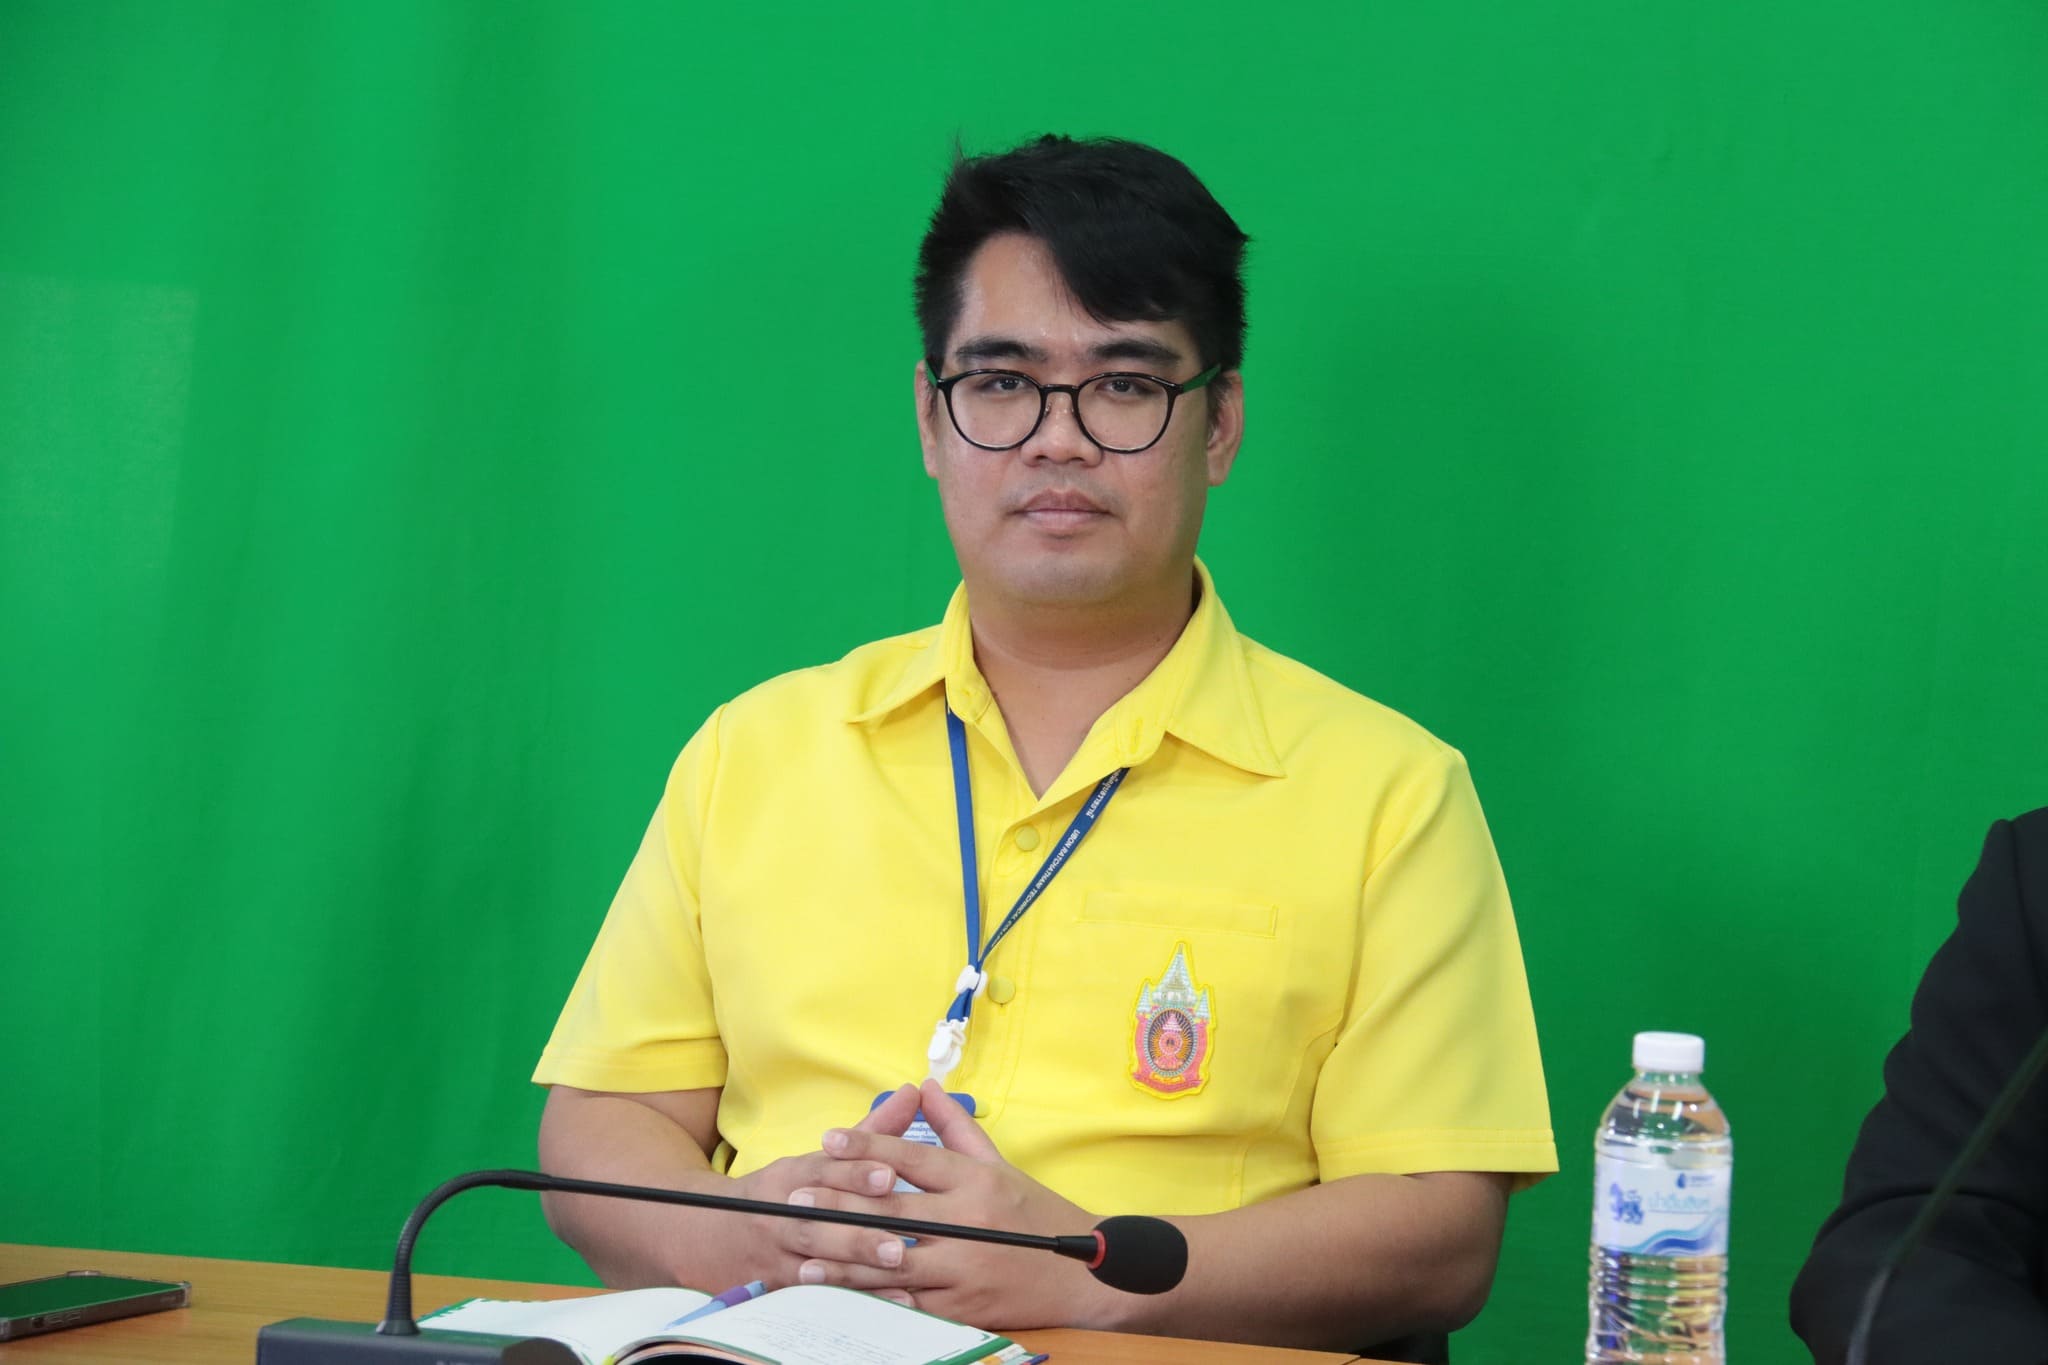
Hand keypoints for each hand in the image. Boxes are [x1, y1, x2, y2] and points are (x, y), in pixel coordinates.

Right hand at [723, 1082, 921, 1286]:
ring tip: (894, 1270)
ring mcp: (774, 1256)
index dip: (854, 1174)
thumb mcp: (817, 1158)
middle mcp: (779, 1215)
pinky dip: (846, 1301)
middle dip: (857, 1232)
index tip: (888, 1176)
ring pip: (813, 1265)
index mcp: (790, 1177)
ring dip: (853, 1269)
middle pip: (817, 1223)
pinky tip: (881, 1304)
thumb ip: (869, 1132)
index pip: (821, 1172)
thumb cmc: (783, 1192)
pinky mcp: (774, 1289)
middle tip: (898, 1240)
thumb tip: (914, 1092)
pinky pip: (812, 1298)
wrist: (708, 1235)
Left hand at [781, 1079, 1115, 1329]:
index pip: (913, 1157)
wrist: (1081, 1275)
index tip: (829, 1140)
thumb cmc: (1033, 1214)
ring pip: (894, 1262)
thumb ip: (955, 1127)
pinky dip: (876, 1298)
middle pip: (893, 1211)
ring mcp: (965, 1267)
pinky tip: (843, 1295)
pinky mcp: (964, 1306)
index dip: (869, 1147)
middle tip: (794, 1200)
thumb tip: (924, 1085)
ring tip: (805, 1255)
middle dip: (840, 1205)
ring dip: (845, 1261)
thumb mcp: (998, 1164)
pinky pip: (912, 1302)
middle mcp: (969, 1220)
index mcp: (975, 1179)